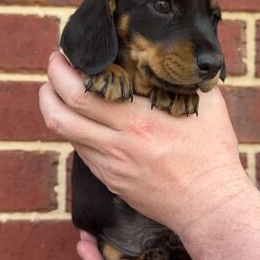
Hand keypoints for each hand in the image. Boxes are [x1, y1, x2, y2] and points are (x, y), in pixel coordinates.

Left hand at [39, 52, 247, 231]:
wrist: (209, 204)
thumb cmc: (212, 156)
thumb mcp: (209, 107)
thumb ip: (190, 79)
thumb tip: (181, 57)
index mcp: (139, 121)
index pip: (82, 93)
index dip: (63, 72)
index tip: (63, 55)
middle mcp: (118, 144)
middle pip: (61, 114)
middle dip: (47, 86)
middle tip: (54, 68)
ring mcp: (111, 166)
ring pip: (66, 135)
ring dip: (54, 109)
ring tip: (59, 91)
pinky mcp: (112, 180)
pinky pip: (82, 152)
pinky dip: (75, 131)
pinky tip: (84, 121)